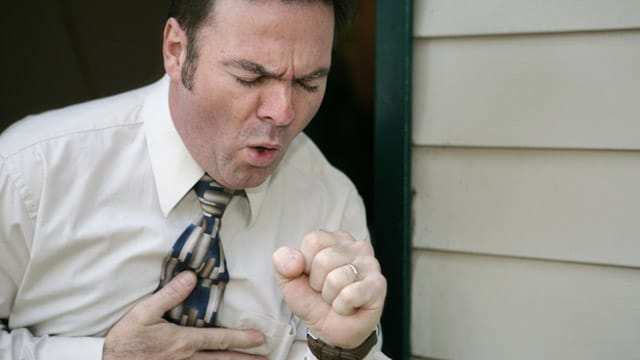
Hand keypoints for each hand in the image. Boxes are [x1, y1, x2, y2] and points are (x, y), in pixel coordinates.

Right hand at [103, 271, 265, 359]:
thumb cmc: (126, 341)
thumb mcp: (143, 312)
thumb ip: (169, 295)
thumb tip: (190, 277)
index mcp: (184, 341)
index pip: (219, 339)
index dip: (241, 338)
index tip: (260, 338)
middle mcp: (188, 359)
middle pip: (223, 359)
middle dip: (246, 358)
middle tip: (266, 357)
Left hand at [272, 230, 386, 348]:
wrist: (331, 330)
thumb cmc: (315, 301)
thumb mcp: (289, 280)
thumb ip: (283, 262)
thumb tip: (295, 261)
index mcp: (334, 239)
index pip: (313, 241)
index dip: (305, 265)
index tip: (312, 277)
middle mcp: (356, 246)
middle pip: (323, 260)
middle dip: (317, 283)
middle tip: (326, 291)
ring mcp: (370, 264)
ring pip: (335, 279)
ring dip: (330, 297)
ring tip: (337, 298)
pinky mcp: (378, 285)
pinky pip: (349, 295)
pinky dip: (342, 307)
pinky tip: (348, 306)